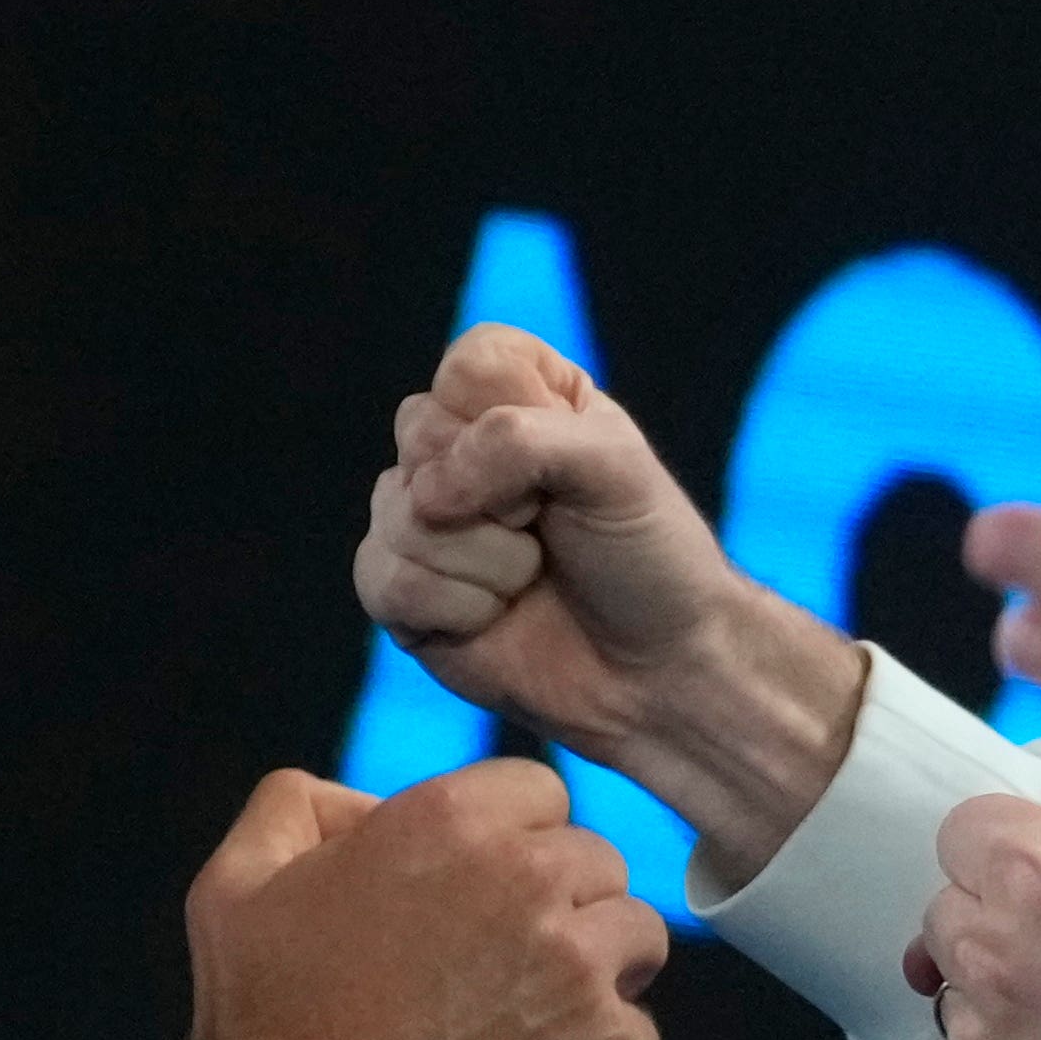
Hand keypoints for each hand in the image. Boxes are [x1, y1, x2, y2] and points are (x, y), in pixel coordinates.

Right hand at [183, 760, 669, 1039]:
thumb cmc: (265, 1018)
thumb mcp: (239, 880)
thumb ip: (301, 803)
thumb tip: (368, 801)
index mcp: (449, 820)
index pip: (540, 792)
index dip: (511, 837)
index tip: (482, 886)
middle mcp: (527, 880)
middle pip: (597, 861)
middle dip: (559, 899)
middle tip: (500, 957)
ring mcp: (576, 968)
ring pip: (635, 936)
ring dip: (596, 967)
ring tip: (529, 1010)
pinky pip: (638, 1030)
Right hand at [354, 327, 861, 866]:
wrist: (657, 674)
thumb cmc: (648, 561)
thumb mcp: (614, 467)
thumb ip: (518, 439)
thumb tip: (423, 495)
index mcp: (520, 393)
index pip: (469, 365)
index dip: (513, 420)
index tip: (570, 467)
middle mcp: (462, 447)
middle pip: (419, 432)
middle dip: (499, 498)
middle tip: (550, 530)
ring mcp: (424, 519)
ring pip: (400, 512)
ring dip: (485, 563)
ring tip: (530, 579)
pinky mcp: (401, 591)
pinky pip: (383, 580)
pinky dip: (454, 608)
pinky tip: (494, 618)